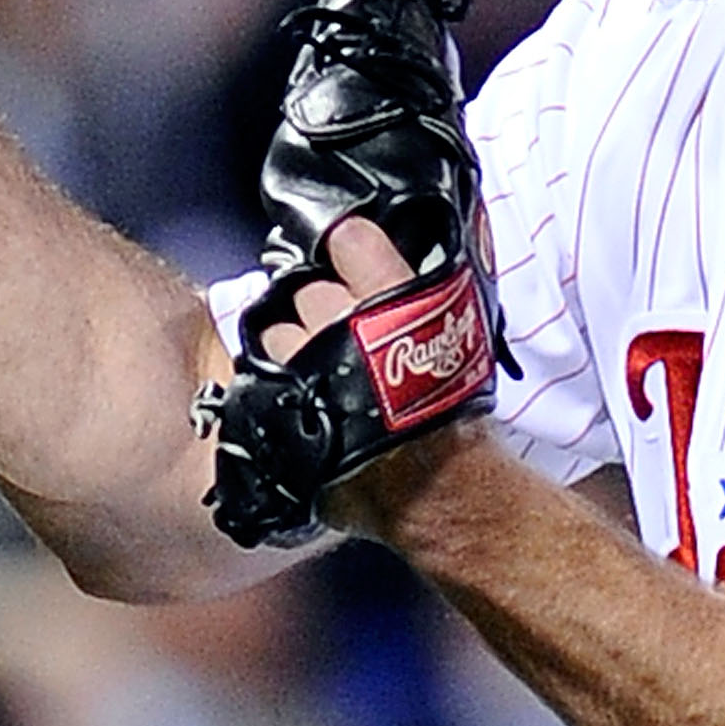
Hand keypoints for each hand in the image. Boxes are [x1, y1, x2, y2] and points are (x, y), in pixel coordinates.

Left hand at [252, 215, 456, 538]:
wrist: (436, 486)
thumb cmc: (455, 416)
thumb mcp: (460, 342)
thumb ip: (427, 300)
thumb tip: (404, 276)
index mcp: (391, 298)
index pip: (350, 239)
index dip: (346, 243)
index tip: (346, 246)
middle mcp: (339, 321)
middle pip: (308, 287)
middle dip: (319, 301)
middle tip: (341, 325)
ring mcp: (302, 363)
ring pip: (277, 332)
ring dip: (291, 344)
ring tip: (314, 366)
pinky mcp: (279, 404)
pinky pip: (264, 379)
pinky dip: (279, 383)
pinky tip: (301, 396)